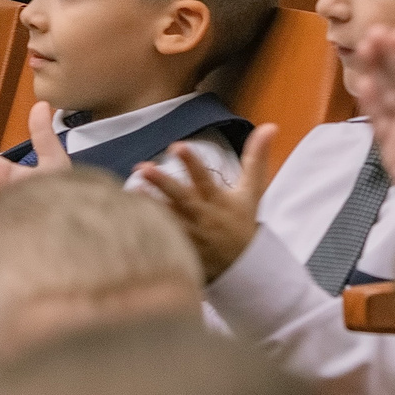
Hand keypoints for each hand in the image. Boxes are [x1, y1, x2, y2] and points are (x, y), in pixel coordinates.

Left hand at [137, 123, 278, 280]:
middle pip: (181, 199)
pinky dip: (145, 229)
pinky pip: (160, 240)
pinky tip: (124, 217)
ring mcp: (189, 236)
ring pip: (166, 219)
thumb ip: (256, 158)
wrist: (242, 268)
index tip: (177, 146)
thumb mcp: (252, 192)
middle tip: (144, 167)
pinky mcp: (179, 252)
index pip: (204, 179)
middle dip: (163, 183)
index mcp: (218, 201)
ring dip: (148, 206)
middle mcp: (202, 217)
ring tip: (128, 191)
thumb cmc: (242, 222)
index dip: (191, 163)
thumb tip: (270, 126)